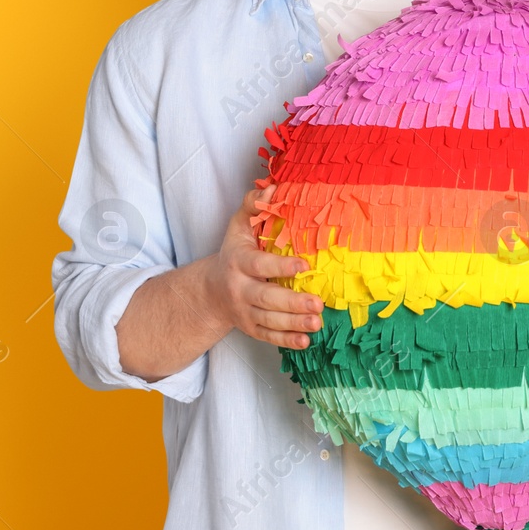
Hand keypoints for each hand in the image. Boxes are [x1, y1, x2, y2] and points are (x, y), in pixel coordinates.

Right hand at [203, 184, 323, 348]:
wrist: (210, 291)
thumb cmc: (234, 253)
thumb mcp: (237, 227)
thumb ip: (253, 206)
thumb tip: (273, 188)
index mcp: (238, 262)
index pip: (259, 266)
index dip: (280, 267)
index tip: (304, 265)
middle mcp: (239, 289)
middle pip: (265, 299)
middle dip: (292, 303)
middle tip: (318, 303)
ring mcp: (243, 312)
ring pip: (268, 321)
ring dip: (293, 324)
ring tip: (317, 322)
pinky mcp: (249, 328)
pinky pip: (267, 337)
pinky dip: (286, 341)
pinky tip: (305, 341)